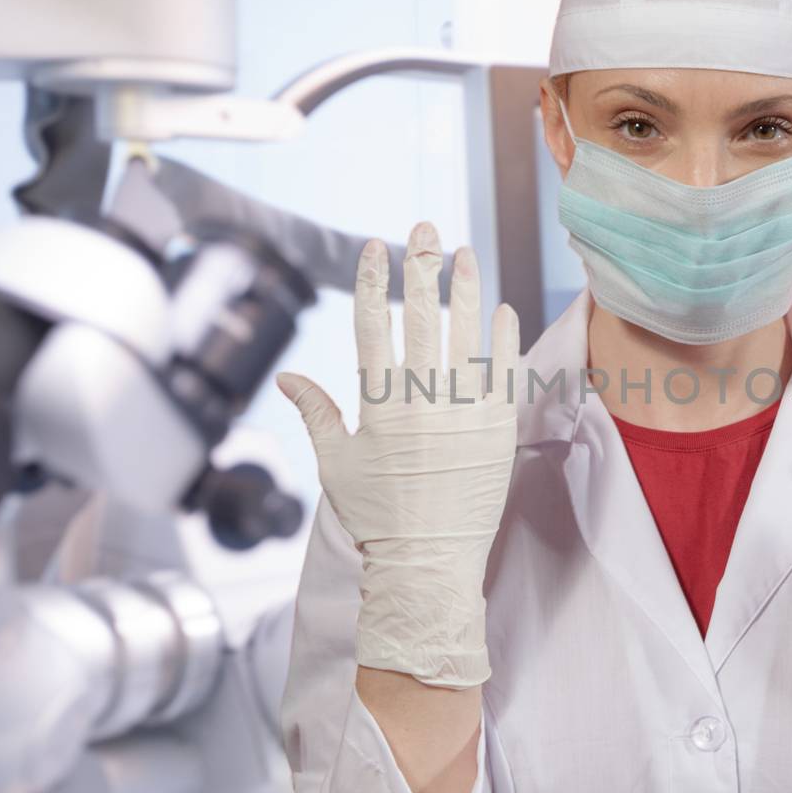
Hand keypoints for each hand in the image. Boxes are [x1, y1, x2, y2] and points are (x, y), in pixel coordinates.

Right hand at [277, 222, 519, 688]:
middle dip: (421, 268)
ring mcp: (461, 414)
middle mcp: (419, 403)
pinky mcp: (495, 430)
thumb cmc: (377, 518)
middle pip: (419, 320)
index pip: (372, 329)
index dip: (373, 283)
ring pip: (464, 338)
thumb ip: (317, 414)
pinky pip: (502, 374)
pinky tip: (503, 307)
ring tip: (467, 251)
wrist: (427, 564)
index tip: (377, 248)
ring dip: (465, 290)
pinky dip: (503, 340)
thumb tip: (287, 376)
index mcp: (376, 408)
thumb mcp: (336, 466)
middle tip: (425, 228)